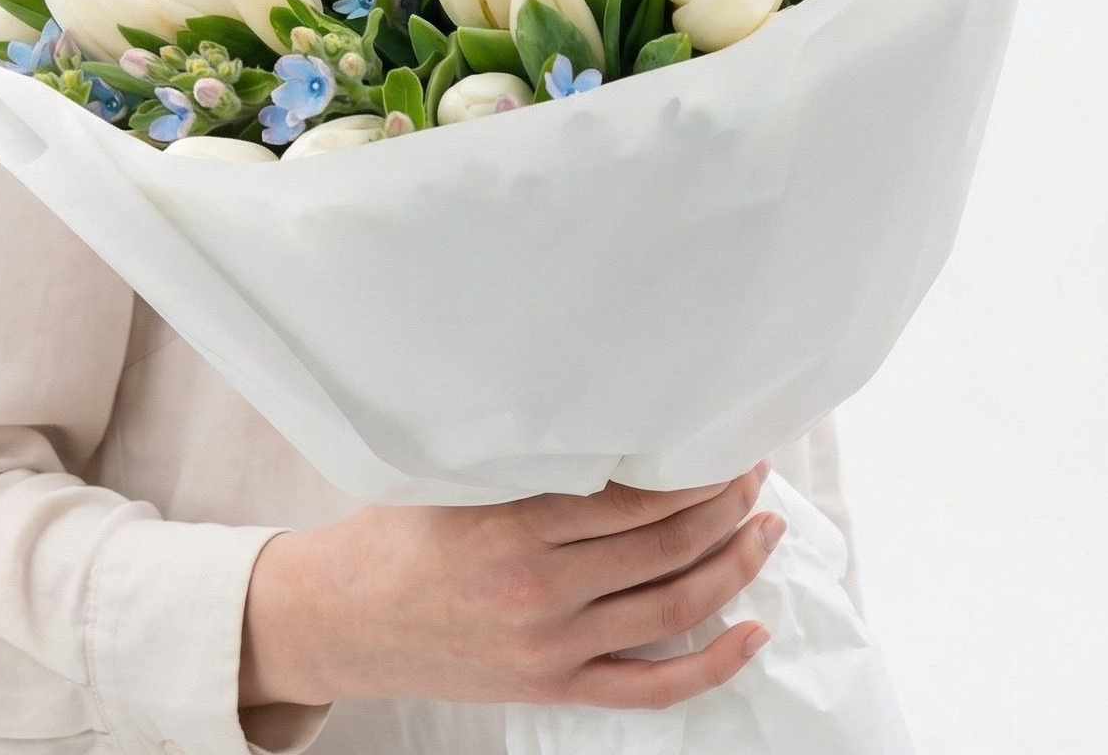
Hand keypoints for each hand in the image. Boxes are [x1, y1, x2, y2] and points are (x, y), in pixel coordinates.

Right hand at [240, 462, 780, 711]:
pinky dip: (712, 664)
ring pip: (673, 607)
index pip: (636, 498)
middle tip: (754, 472)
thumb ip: (526, 460)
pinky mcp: (554, 686)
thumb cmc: (393, 536)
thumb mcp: (451, 479)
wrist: (341, 621)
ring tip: (766, 530)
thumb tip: (610, 420)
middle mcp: (540, 591)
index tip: (724, 444)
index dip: (694, 470)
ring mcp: (552, 646)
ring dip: (733, 566)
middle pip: (666, 547)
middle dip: (725, 505)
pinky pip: (651, 686)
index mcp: (514, 527)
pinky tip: (753, 633)